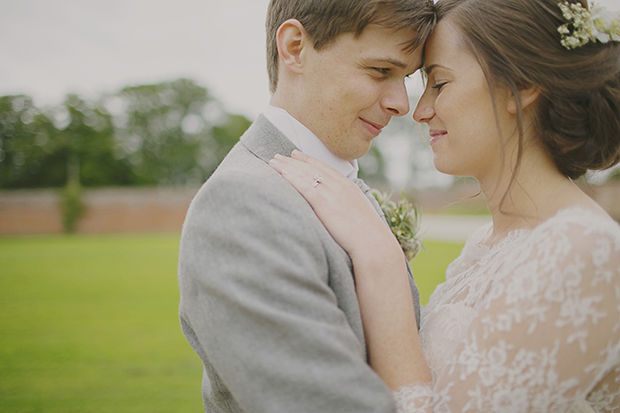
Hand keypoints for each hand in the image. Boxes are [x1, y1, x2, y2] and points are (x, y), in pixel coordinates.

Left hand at [269, 150, 399, 260]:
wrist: (372, 243)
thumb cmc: (366, 235)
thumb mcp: (358, 212)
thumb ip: (345, 205)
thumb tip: (337, 209)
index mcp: (348, 186)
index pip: (323, 168)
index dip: (307, 160)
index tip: (295, 154)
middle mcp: (339, 186)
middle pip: (311, 169)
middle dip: (293, 161)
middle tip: (278, 155)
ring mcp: (332, 194)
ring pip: (306, 175)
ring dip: (288, 167)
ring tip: (273, 162)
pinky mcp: (325, 205)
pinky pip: (305, 187)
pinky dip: (293, 178)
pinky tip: (282, 173)